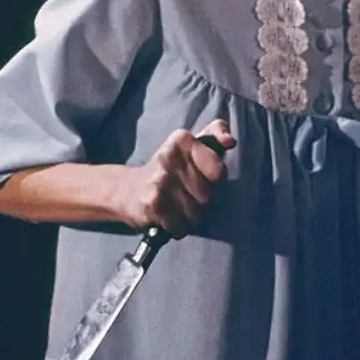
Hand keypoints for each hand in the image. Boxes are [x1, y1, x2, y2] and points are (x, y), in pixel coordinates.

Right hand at [115, 119, 235, 235]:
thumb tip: (230, 141)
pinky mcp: (152, 203)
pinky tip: (168, 215)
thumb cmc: (172, 168)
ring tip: (177, 204)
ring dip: (190, 215)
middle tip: (186, 192)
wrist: (129, 190)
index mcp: (182, 139)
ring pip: (196, 213)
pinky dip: (177, 226)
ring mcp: (160, 180)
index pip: (218, 171)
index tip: (205, 175)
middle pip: (209, 196)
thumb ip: (216, 133)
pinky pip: (181, 225)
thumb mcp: (194, 144)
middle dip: (202, 200)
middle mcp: (169, 157)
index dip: (215, 179)